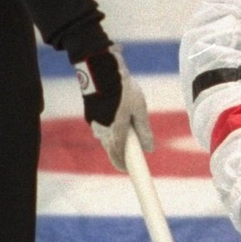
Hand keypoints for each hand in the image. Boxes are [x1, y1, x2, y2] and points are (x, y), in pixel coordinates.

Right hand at [74, 44, 153, 170]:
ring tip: (127, 132)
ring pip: (105, 137)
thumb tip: (150, 148)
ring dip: (114, 139)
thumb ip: (144, 130)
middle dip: (120, 153)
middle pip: (111, 148)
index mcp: (115, 131)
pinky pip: (100, 127)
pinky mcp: (90, 114)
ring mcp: (94, 122)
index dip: (123, 165)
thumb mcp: (140, 110)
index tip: (129, 170)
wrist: (102, 71)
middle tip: (131, 154)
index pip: (118, 156)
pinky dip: (109, 128)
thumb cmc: (124, 90)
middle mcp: (101, 130)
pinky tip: (116, 118)